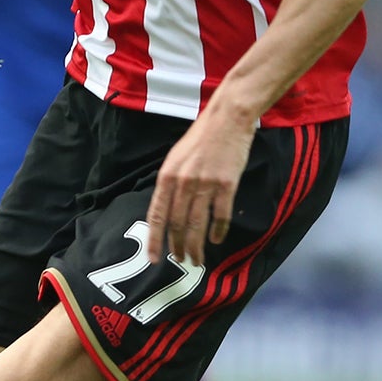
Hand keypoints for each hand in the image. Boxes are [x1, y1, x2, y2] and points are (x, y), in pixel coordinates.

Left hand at [144, 102, 257, 265]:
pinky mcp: (227, 185)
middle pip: (178, 224)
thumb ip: (170, 184)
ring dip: (196, 246)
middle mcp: (183, 183)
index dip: (155, 240)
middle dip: (178, 247)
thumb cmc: (200, 138)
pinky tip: (216, 240)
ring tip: (196, 259)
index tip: (155, 258)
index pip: (157, 215)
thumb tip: (166, 210)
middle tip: (181, 261)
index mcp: (167, 177)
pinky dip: (218, 231)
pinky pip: (220, 215)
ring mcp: (205, 185)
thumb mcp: (175, 159)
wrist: (227, 120)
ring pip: (197, 224)